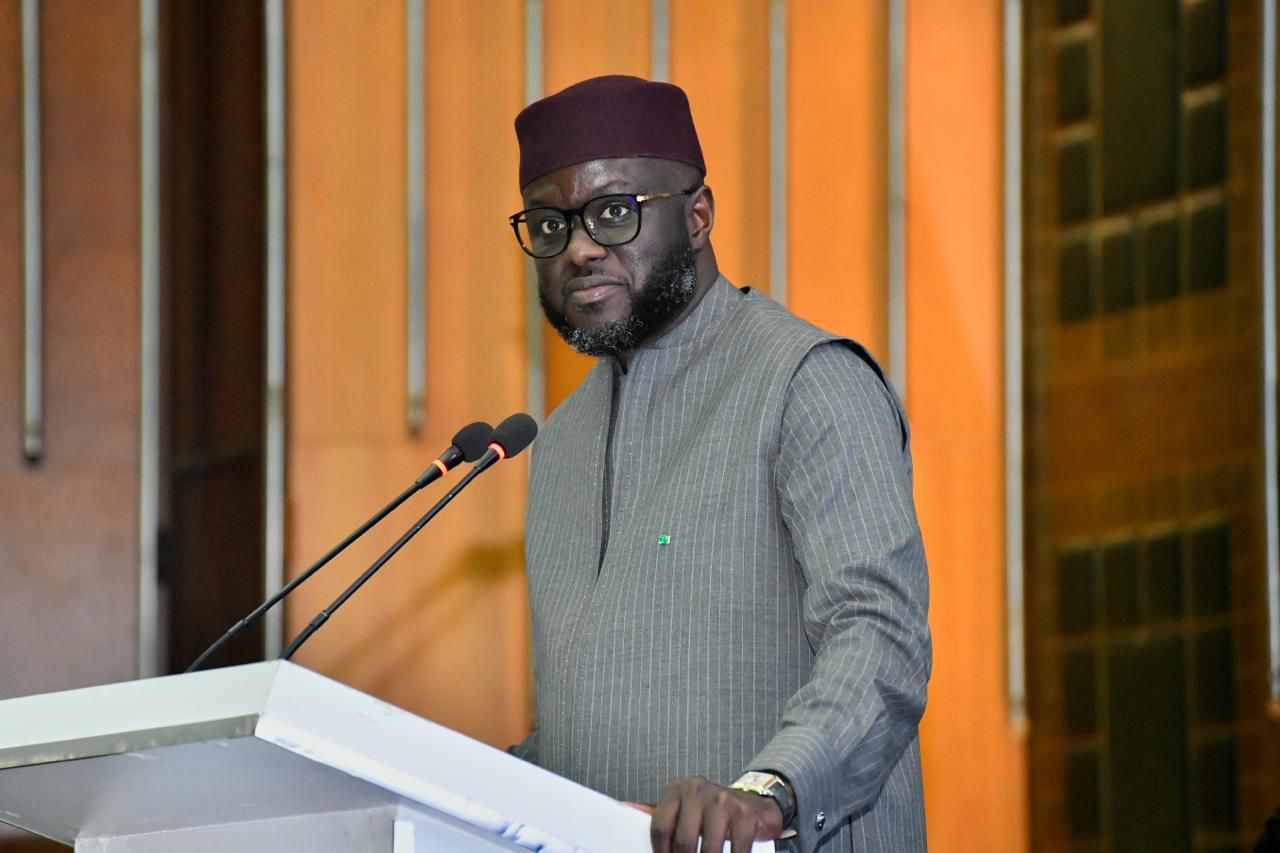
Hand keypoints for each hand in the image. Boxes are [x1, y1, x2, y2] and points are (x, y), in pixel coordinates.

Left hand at [649, 776, 783, 852]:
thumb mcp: (684, 809)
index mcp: (677, 790)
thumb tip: (626, 808)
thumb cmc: (712, 812)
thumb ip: (660, 814)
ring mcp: (723, 800)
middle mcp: (698, 790)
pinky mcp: (744, 813)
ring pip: (709, 850)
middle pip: (683, 842)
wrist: (755, 804)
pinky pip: (736, 851)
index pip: (660, 827)